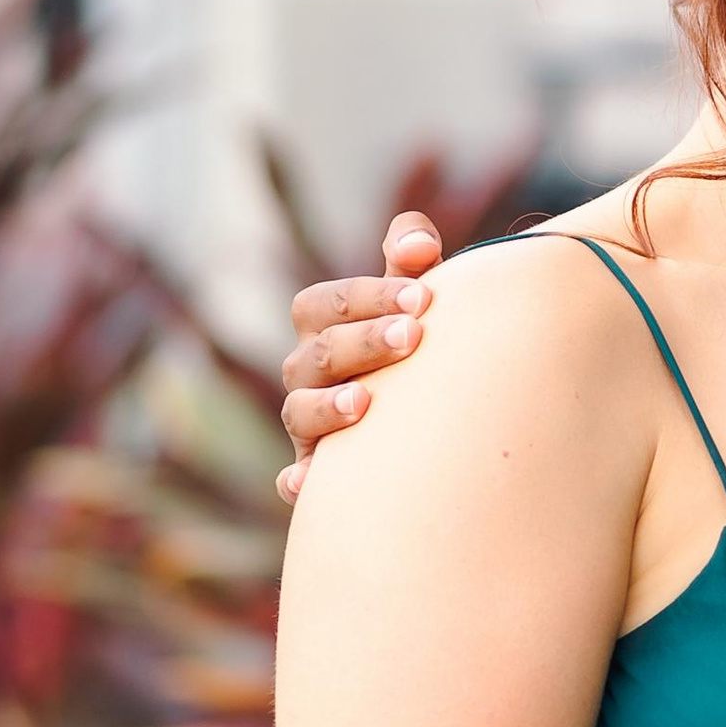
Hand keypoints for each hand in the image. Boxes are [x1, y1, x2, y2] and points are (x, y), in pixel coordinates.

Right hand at [276, 213, 442, 504]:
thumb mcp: (414, 298)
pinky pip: (295, 479)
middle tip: (413, 337)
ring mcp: (308, 422)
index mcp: (323, 326)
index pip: (326, 303)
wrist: (430, 413)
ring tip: (366, 401)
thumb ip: (412, 259)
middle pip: (316, 354)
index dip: (370, 296)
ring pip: (299, 412)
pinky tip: (307, 483)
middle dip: (363, 343)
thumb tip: (419, 244)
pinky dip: (296, 480)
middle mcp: (307, 372)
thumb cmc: (417, 341)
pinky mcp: (315, 471)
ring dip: (328, 406)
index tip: (423, 297)